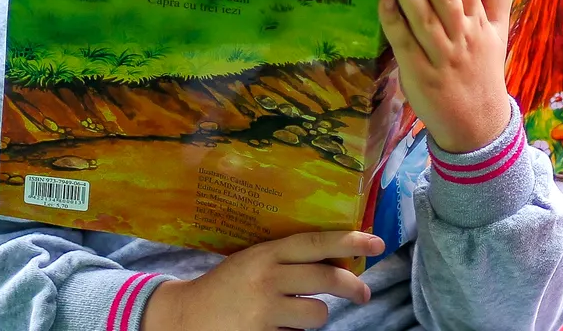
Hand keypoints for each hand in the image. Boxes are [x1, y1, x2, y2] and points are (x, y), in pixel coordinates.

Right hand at [142, 231, 383, 330]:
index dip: (348, 240)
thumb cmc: (226, 288)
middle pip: (326, 278)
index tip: (375, 242)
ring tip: (293, 316)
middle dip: (353, 286)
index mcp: (265, 254)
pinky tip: (274, 329)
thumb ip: (287, 261)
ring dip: (314, 317)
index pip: (314, 242)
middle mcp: (266, 278)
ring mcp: (264, 311)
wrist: (186, 318)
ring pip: (318, 314)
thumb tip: (337, 261)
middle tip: (363, 292)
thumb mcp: (254, 263)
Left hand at [378, 0, 517, 153]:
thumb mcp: (499, 28)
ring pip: (426, 17)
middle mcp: (463, 36)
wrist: (479, 125)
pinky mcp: (421, 75)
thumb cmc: (484, 70)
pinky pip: (407, 45)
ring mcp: (442, 56)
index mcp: (480, 23)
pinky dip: (395, 23)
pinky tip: (383, 0)